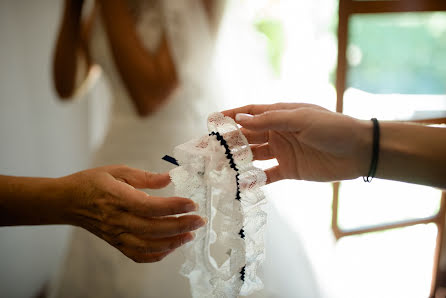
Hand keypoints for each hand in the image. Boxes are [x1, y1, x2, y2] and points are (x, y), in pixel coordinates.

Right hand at [59, 165, 204, 262]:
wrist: (67, 201)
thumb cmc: (92, 182)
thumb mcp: (117, 170)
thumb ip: (144, 176)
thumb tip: (169, 178)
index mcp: (117, 198)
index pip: (150, 206)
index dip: (173, 206)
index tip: (192, 203)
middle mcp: (116, 220)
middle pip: (153, 228)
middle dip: (180, 225)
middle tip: (200, 220)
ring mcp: (116, 235)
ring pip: (148, 246)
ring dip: (172, 242)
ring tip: (190, 234)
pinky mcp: (116, 243)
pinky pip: (138, 255)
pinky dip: (157, 255)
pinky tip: (171, 246)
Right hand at [222, 103, 371, 182]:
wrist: (359, 151)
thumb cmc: (331, 127)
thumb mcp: (300, 119)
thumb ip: (269, 120)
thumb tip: (240, 119)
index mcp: (280, 115)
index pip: (251, 113)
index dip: (232, 115)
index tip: (212, 120)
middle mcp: (278, 132)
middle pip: (248, 136)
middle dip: (229, 140)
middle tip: (209, 147)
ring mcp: (283, 151)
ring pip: (254, 155)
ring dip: (238, 159)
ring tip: (219, 165)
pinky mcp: (290, 169)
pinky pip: (268, 175)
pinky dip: (256, 179)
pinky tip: (242, 183)